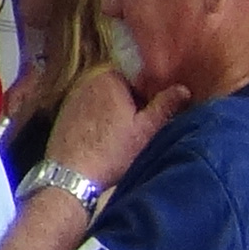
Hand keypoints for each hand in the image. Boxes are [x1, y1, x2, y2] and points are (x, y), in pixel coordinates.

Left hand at [42, 66, 183, 190]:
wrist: (70, 175)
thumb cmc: (111, 152)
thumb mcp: (146, 130)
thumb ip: (165, 105)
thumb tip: (183, 88)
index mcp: (109, 78)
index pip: (138, 73)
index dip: (152, 90)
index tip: (160, 107)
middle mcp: (88, 81)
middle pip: (121, 85)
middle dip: (135, 100)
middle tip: (146, 123)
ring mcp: (74, 97)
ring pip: (105, 98)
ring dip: (117, 110)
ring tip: (126, 133)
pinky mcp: (65, 113)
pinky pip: (91, 109)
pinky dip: (101, 118)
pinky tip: (106, 137)